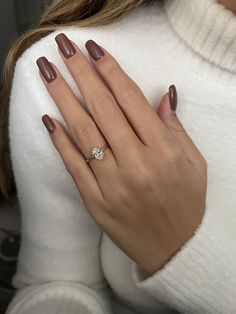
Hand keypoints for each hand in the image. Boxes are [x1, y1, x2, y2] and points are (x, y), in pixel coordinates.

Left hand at [37, 33, 206, 276]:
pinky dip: (60, 141)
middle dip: (81, 73)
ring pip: (83, 132)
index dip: (110, 70)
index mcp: (163, 151)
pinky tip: (49, 119)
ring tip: (48, 73)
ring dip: (63, 99)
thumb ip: (176, 128)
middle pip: (103, 108)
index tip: (93, 50)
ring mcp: (113, 184)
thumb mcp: (194, 163)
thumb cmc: (187, 204)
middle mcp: (137, 164)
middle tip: (63, 48)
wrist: (175, 249)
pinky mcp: (96, 202)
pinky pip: (74, 166)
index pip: (130, 100)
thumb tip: (164, 96)